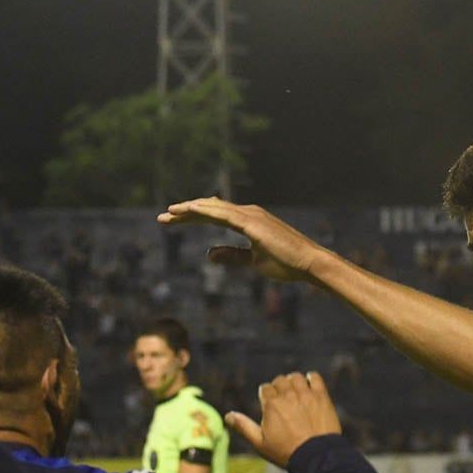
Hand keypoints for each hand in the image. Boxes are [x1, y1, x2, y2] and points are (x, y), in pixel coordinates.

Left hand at [157, 197, 326, 281]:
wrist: (309, 264)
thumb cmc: (287, 264)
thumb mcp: (254, 261)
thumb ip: (232, 256)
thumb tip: (208, 254)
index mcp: (250, 221)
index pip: (216, 215)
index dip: (193, 217)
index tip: (174, 220)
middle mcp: (249, 213)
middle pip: (210, 208)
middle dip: (185, 212)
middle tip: (163, 217)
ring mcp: (251, 216)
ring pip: (213, 208)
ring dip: (190, 209)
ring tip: (169, 213)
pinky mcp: (252, 223)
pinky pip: (223, 214)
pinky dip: (204, 211)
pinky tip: (188, 211)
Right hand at [225, 371, 340, 467]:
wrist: (316, 456)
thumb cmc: (286, 452)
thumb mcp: (260, 443)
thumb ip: (244, 427)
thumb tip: (228, 416)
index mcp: (271, 405)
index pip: (265, 389)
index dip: (266, 395)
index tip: (270, 403)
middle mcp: (287, 395)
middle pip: (280, 381)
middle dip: (279, 387)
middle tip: (283, 399)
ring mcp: (306, 394)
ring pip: (296, 377)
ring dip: (293, 382)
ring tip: (295, 392)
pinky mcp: (321, 396)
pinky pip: (314, 377)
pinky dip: (311, 379)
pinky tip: (310, 386)